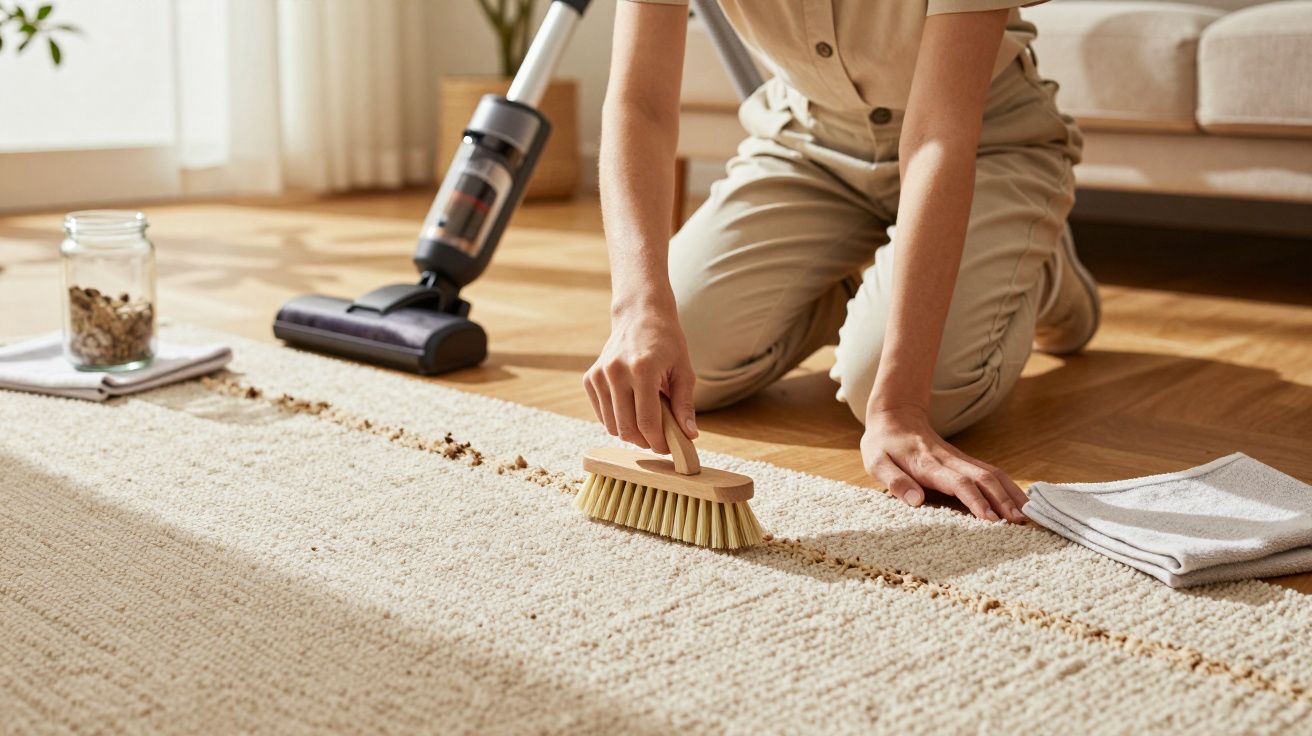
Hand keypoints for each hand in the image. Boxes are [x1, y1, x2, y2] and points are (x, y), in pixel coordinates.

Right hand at [584, 301, 697, 453]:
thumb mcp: (683, 370)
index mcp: (642, 369)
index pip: (647, 421)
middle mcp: (616, 372)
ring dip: (630, 433)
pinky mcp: (590, 378)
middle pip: (627, 428)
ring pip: (611, 426)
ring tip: (647, 424)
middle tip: (659, 441)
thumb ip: (685, 404)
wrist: (640, 315)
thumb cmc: (667, 342)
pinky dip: (617, 421)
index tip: (669, 448)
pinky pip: (602, 415)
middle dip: (645, 442)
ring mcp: (599, 375)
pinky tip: (632, 411)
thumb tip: (689, 436)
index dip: (659, 442)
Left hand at [861, 406, 1027, 522]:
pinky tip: (1021, 502)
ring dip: (1012, 494)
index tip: (990, 519)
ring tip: (1028, 515)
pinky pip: (992, 473)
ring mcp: (961, 459)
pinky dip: (1009, 487)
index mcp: (928, 465)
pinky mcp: (965, 461)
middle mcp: (950, 461)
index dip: (976, 500)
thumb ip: (895, 481)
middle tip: (1020, 523)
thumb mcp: (876, 463)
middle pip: (984, 478)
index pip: (958, 482)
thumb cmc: (884, 445)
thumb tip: (916, 501)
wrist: (896, 416)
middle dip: (1004, 500)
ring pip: (994, 474)